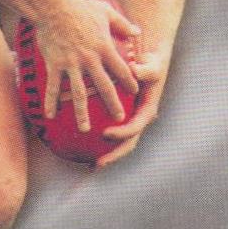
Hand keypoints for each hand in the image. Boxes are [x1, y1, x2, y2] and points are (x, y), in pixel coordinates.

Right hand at [33, 0, 139, 130]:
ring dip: (82, 112)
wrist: (51, 4)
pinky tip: (51, 115)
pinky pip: (53, 87)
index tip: (134, 92)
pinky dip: (51, 102)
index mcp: (104, 47)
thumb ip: (122, 23)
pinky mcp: (54, 64)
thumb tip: (136, 31)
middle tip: (120, 118)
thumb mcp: (105, 11)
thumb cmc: (79, 5)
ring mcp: (71, 64)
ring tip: (86, 128)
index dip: (129, 82)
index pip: (121, 70)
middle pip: (104, 87)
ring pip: (78, 93)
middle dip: (113, 104)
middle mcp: (90, 59)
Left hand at [96, 44, 171, 168]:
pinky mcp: (121, 118)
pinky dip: (96, 138)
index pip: (135, 127)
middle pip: (127, 143)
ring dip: (104, 154)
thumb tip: (135, 71)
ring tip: (87, 165)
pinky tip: (78, 144)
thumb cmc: (148, 64)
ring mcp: (130, 121)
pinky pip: (109, 130)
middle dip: (113, 155)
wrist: (149, 64)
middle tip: (97, 163)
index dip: (122, 133)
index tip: (105, 134)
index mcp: (146, 111)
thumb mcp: (150, 66)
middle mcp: (139, 120)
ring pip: (117, 142)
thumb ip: (144, 70)